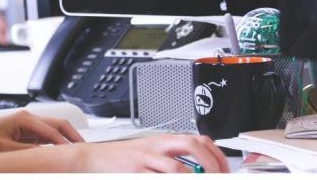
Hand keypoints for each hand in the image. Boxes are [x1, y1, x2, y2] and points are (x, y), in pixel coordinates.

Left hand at [0, 110, 83, 153]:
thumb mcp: (5, 151)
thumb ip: (29, 153)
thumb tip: (50, 156)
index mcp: (24, 119)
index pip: (54, 133)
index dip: (67, 145)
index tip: (79, 156)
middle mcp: (28, 119)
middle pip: (59, 125)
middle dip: (74, 136)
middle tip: (87, 150)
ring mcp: (27, 126)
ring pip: (54, 130)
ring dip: (66, 140)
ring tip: (79, 152)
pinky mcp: (25, 133)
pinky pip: (46, 138)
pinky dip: (56, 144)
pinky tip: (62, 154)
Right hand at [75, 134, 228, 172]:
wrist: (91, 158)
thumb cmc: (120, 158)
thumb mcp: (148, 152)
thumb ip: (171, 158)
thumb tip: (197, 171)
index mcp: (162, 140)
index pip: (198, 139)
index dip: (217, 155)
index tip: (225, 171)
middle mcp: (156, 146)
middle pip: (192, 145)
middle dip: (211, 164)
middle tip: (217, 177)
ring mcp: (145, 159)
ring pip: (177, 168)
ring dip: (192, 178)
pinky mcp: (134, 171)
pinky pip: (156, 179)